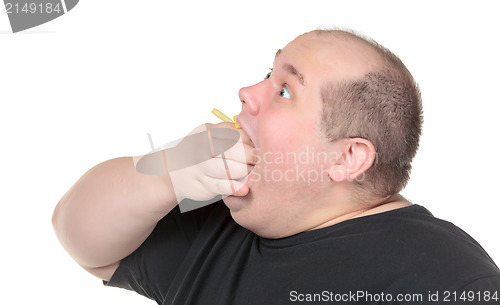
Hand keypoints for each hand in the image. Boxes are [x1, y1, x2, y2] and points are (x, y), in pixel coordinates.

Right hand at [134, 122, 255, 203]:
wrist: (173, 172)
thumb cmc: (199, 152)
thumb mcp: (209, 134)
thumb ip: (229, 131)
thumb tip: (254, 132)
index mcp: (207, 132)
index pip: (237, 135)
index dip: (251, 143)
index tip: (259, 148)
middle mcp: (201, 147)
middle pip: (235, 151)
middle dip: (251, 157)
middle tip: (259, 162)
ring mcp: (200, 167)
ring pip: (229, 169)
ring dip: (245, 171)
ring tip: (252, 172)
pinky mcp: (201, 184)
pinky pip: (222, 186)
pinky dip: (235, 188)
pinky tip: (244, 189)